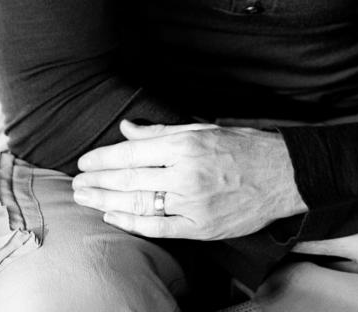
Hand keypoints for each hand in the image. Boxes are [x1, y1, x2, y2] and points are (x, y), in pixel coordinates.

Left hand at [72, 119, 305, 240]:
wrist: (282, 176)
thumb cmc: (241, 146)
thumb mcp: (200, 129)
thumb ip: (160, 132)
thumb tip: (127, 128)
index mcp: (184, 146)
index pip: (131, 153)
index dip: (103, 159)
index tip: (84, 162)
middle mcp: (186, 175)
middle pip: (130, 180)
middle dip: (98, 182)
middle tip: (76, 184)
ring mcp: (194, 204)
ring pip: (140, 204)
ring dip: (107, 202)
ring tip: (85, 199)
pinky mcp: (202, 227)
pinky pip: (160, 228)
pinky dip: (133, 223)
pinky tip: (113, 217)